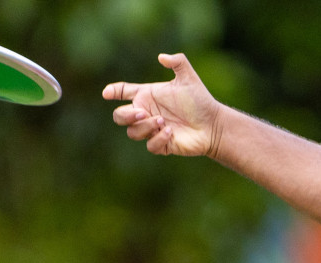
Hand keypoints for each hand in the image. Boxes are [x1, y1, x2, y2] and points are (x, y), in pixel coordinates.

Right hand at [103, 53, 224, 156]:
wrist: (213, 124)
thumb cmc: (200, 101)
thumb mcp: (188, 78)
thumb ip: (178, 62)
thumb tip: (161, 57)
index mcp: (148, 96)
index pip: (123, 92)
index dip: (112, 91)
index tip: (107, 93)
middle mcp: (146, 113)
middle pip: (119, 117)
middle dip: (125, 115)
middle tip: (142, 112)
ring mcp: (152, 130)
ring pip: (133, 132)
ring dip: (144, 127)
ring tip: (163, 121)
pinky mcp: (162, 145)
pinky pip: (150, 146)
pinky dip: (157, 139)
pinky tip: (169, 132)